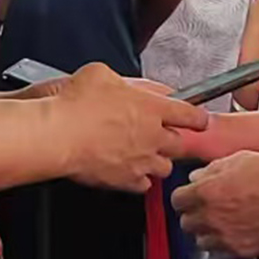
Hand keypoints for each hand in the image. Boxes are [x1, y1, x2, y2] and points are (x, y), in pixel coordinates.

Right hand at [54, 65, 206, 192]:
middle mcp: (153, 136)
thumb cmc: (76, 103)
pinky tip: (127, 170)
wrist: (59, 135)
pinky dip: (139, 179)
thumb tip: (134, 86)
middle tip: (158, 135)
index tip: (199, 120)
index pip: (191, 115)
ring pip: (165, 167)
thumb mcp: (103, 74)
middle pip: (179, 144)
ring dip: (157, 160)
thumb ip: (128, 82)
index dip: (197, 118)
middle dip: (172, 139)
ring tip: (142, 154)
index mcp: (153, 108)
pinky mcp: (126, 180)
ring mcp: (142, 161)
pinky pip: (143, 185)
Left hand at [172, 151, 258, 257]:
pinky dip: (226, 243)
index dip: (185, 197)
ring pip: (200, 240)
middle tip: (208, 209)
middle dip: (194, 216)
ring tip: (223, 222)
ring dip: (208, 232)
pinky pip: (222, 251)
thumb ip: (211, 169)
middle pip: (186, 223)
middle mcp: (210, 217)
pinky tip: (238, 231)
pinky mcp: (239, 250)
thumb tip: (197, 177)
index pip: (176, 201)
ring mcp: (224, 236)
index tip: (191, 197)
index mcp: (206, 192)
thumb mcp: (238, 159)